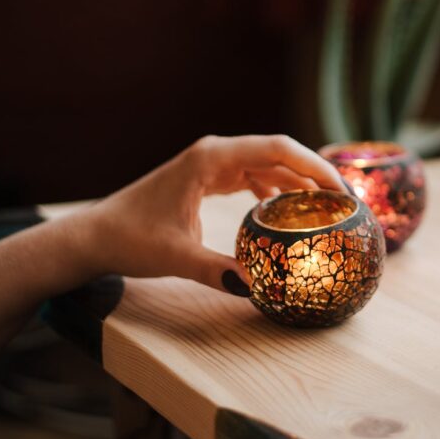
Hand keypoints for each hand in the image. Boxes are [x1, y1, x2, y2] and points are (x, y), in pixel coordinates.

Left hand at [78, 135, 344, 295]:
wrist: (93, 236)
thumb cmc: (128, 240)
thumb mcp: (174, 258)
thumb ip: (216, 270)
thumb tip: (255, 289)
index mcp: (211, 158)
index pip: (277, 149)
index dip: (314, 165)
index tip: (340, 189)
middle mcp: (214, 153)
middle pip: (279, 152)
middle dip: (314, 173)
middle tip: (345, 201)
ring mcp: (211, 163)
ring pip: (268, 163)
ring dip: (297, 181)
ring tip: (325, 205)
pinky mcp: (208, 177)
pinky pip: (253, 175)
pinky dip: (276, 188)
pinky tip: (287, 209)